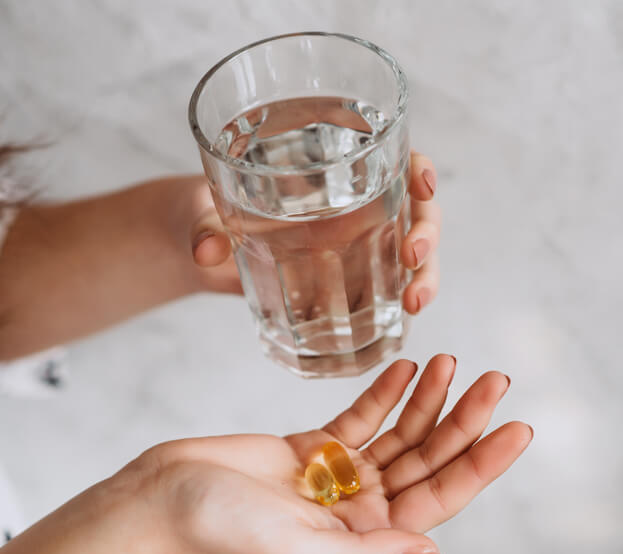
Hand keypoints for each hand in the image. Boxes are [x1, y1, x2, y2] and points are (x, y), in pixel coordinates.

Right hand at [134, 355, 530, 553]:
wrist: (161, 500)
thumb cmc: (220, 533)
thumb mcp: (299, 552)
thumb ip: (367, 553)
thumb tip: (431, 552)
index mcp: (362, 539)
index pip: (438, 498)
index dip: (480, 464)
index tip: (516, 428)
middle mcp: (357, 508)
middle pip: (426, 459)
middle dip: (464, 420)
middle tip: (497, 378)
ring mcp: (335, 475)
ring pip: (398, 433)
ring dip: (428, 399)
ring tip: (454, 361)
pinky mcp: (309, 446)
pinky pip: (359, 416)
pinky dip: (385, 391)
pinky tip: (409, 367)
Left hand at [182, 151, 441, 313]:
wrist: (196, 243)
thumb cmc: (203, 208)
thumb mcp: (200, 211)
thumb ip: (204, 226)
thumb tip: (206, 250)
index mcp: (327, 169)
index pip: (391, 156)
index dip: (418, 169)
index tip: (422, 185)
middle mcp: (352, 204)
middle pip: (414, 209)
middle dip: (426, 233)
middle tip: (412, 260)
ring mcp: (354, 244)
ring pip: (411, 253)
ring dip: (424, 276)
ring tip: (413, 303)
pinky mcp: (344, 282)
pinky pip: (384, 291)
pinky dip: (397, 309)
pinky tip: (400, 329)